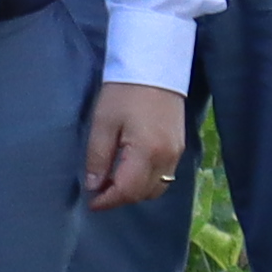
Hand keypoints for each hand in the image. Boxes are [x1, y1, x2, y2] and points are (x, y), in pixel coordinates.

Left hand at [81, 79, 187, 210]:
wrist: (155, 69)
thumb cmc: (124, 92)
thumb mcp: (103, 123)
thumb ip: (98, 157)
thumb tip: (93, 186)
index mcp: (146, 151)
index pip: (127, 190)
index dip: (107, 201)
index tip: (91, 202)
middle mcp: (166, 157)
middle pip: (143, 194)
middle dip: (120, 198)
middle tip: (99, 192)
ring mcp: (176, 154)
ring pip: (156, 189)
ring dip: (134, 192)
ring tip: (112, 183)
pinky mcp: (180, 148)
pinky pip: (165, 177)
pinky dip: (147, 182)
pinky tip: (130, 172)